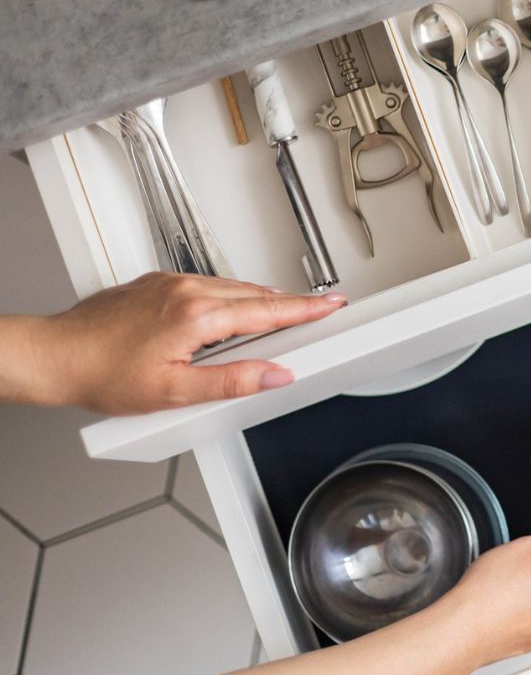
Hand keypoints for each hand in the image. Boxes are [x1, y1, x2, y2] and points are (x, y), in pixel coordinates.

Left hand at [29, 272, 345, 413]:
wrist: (54, 356)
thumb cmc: (102, 374)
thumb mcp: (175, 392)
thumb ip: (232, 381)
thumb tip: (274, 374)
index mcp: (197, 315)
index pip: (267, 311)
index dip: (305, 310)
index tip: (332, 306)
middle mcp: (185, 290)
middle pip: (254, 294)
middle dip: (290, 303)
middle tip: (318, 309)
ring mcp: (169, 283)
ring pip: (231, 287)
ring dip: (259, 299)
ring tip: (281, 313)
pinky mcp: (155, 283)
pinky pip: (206, 284)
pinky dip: (229, 295)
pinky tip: (230, 310)